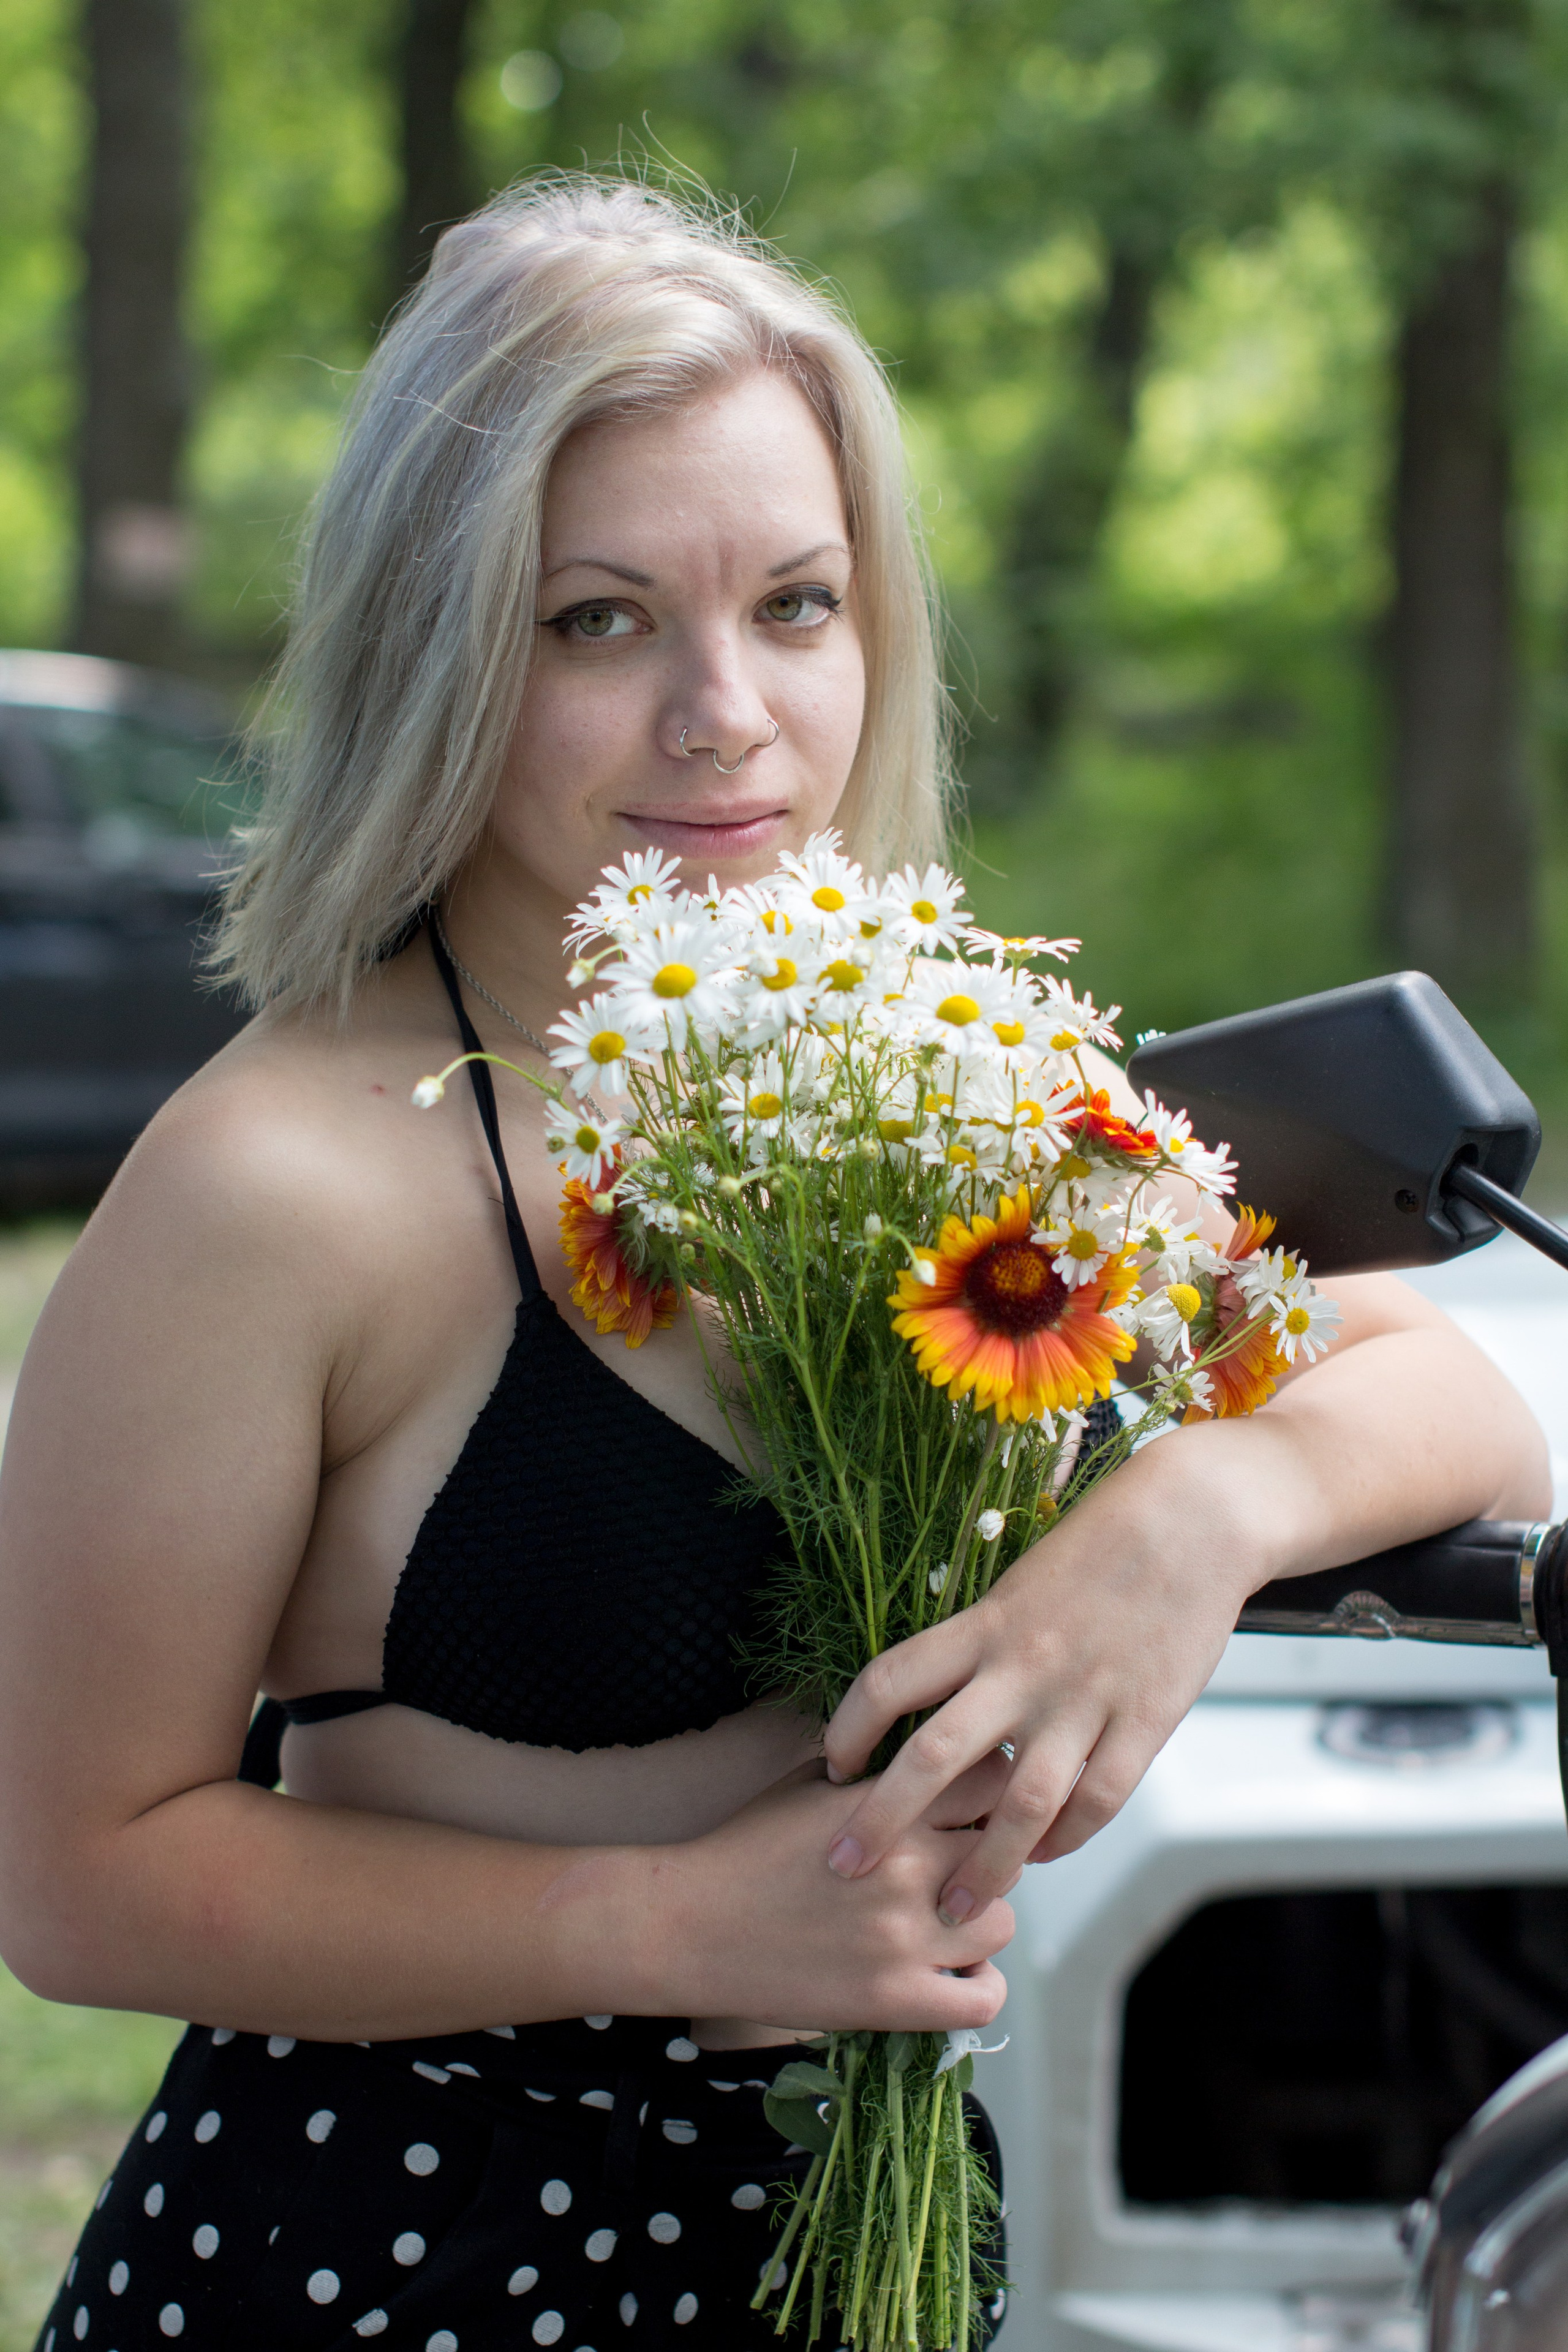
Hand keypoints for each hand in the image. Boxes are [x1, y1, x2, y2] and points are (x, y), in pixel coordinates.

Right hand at [644, 1756, 1014, 2032]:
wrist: (691, 1924)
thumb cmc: (746, 1848)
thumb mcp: (810, 1785)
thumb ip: (876, 1771)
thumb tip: (929, 1760)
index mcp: (890, 1804)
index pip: (992, 1780)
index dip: (992, 1792)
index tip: (975, 1807)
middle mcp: (908, 1865)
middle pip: (1005, 1851)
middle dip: (988, 1856)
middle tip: (957, 1869)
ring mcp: (905, 1937)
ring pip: (1003, 1923)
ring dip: (982, 1921)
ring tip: (948, 1922)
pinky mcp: (894, 2000)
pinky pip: (983, 1999)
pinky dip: (978, 1986)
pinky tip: (950, 1973)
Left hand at [821, 1422, 1274, 1926]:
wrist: (1193, 1519)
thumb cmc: (1098, 1548)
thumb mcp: (1020, 1584)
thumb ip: (980, 1646)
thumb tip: (937, 1710)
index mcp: (983, 1623)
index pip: (889, 1680)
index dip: (847, 1727)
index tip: (830, 1767)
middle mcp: (1023, 1665)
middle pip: (932, 1756)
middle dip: (882, 1822)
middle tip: (845, 1868)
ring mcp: (1084, 1698)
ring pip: (1019, 1805)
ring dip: (982, 1867)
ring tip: (954, 1911)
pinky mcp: (1144, 1720)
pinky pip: (1096, 1801)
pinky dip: (1064, 1840)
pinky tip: (1042, 1857)